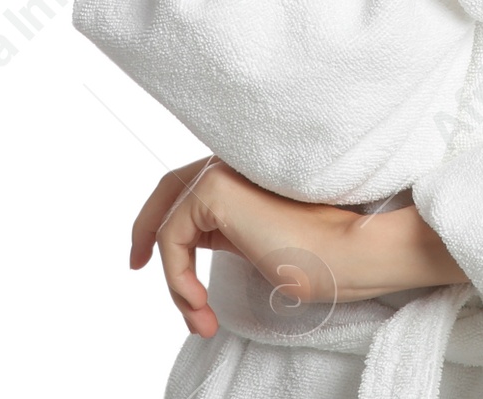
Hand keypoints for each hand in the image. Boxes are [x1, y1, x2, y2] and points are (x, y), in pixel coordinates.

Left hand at [130, 159, 466, 336]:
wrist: (346, 252)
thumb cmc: (317, 256)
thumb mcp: (259, 243)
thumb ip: (229, 230)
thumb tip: (195, 243)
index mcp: (245, 175)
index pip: (189, 185)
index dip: (161, 216)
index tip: (145, 256)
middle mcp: (232, 163)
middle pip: (168, 189)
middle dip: (145, 229)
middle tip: (136, 265)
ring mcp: (222, 170)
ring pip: (169, 224)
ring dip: (175, 281)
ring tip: (199, 318)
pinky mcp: (215, 189)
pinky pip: (173, 240)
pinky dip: (177, 279)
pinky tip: (198, 306)